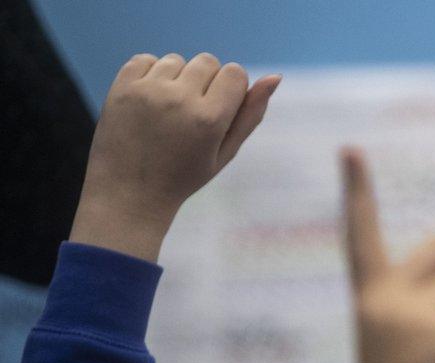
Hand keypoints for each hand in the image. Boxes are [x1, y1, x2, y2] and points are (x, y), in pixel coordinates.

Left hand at [70, 52, 280, 261]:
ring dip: (178, 78)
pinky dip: (150, 75)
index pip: (235, 73)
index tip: (218, 111)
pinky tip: (149, 102)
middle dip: (206, 82)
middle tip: (191, 114)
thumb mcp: (225, 152)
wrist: (129, 193)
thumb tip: (275, 76)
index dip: (231, 89)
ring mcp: (148, 91)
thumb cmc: (184, 177)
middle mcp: (180, 99)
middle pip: (208, 61)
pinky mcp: (122, 87)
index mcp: (210, 119)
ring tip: (168, 111)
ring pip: (177, 60)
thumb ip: (251, 115)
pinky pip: (146, 60)